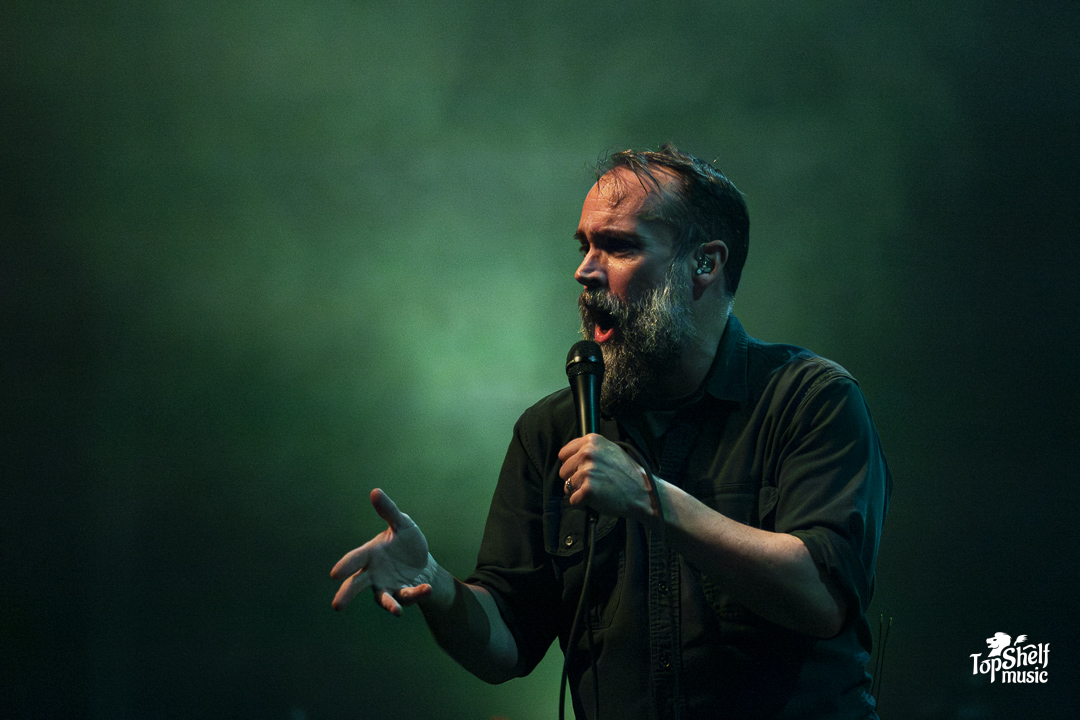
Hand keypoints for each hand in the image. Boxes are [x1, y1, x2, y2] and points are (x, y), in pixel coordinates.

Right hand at [331, 488, 435, 614]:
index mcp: (370, 554)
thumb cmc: (407, 542)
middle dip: (346, 594)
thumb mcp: (402, 523)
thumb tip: (375, 491)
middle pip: (356, 585)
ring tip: (396, 611)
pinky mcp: (402, 596)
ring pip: (383, 598)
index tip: (334, 575)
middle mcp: (374, 574)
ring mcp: (387, 587)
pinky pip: (407, 597)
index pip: (354, 560)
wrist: (424, 564)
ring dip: (389, 604)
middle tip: (337, 606)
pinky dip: (416, 593)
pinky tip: (425, 588)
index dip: (345, 566)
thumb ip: (389, 511)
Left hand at [558, 434, 653, 521]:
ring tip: (597, 490)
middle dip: (574, 479)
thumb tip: (572, 456)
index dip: (571, 465)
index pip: (564, 453)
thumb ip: (592, 450)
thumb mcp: (611, 450)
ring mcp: (587, 471)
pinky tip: (597, 499)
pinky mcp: (587, 489)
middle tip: (593, 483)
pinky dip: (582, 503)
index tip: (580, 470)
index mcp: (591, 441)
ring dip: (579, 492)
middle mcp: (587, 453)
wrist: (643, 492)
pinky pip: (573, 500)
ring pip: (567, 486)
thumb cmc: (629, 474)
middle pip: (563, 471)